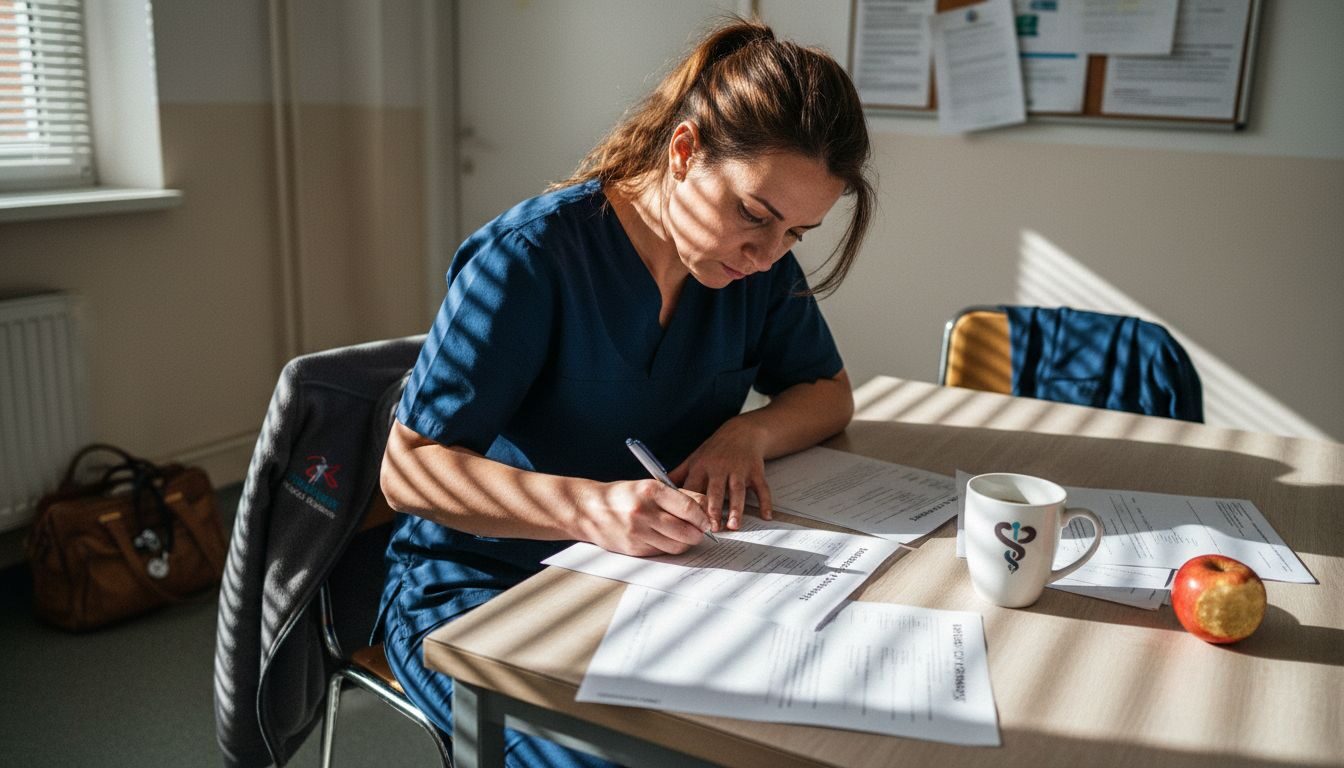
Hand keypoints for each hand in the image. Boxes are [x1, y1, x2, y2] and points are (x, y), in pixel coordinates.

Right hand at [578, 479, 711, 556]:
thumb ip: (677, 495)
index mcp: (650, 491)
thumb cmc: (622, 496)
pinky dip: (668, 547)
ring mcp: (638, 532)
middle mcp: (644, 512)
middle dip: (698, 534)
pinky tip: (665, 539)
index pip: (689, 507)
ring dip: (686, 543)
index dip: (702, 517)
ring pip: (676, 545)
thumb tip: (704, 507)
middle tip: (699, 531)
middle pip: (686, 531)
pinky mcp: (634, 548)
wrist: (588, 509)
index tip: (706, 521)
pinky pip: (662, 552)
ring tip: (684, 536)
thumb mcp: (648, 486)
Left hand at [668, 419, 771, 530]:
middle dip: (714, 509)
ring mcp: (739, 469)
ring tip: (734, 526)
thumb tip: (653, 488)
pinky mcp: (756, 471)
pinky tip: (766, 516)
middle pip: (715, 491)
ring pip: (737, 491)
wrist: (742, 432)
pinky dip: (765, 502)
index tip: (686, 522)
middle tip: (711, 528)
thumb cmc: (714, 450)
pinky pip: (761, 488)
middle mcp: (720, 468)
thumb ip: (676, 476)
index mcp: (702, 467)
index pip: (694, 488)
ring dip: (737, 508)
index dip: (690, 505)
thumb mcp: (693, 459)